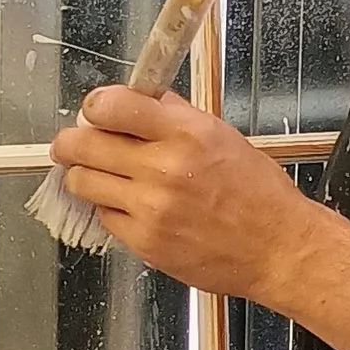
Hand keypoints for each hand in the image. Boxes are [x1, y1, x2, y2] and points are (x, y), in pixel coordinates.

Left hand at [47, 89, 323, 302]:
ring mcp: (150, 208)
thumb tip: (142, 100)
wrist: (278, 248)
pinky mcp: (145, 241)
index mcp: (185, 133)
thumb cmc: (259, 195)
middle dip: (71, 142)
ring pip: (83, 183)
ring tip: (100, 176)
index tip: (94, 112)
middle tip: (72, 144)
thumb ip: (176, 117)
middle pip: (83, 145)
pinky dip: (110, 209)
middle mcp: (163, 168)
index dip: (94, 107)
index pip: (111, 106)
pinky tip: (131, 206)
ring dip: (84, 176)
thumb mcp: (222, 137)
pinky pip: (104, 217)